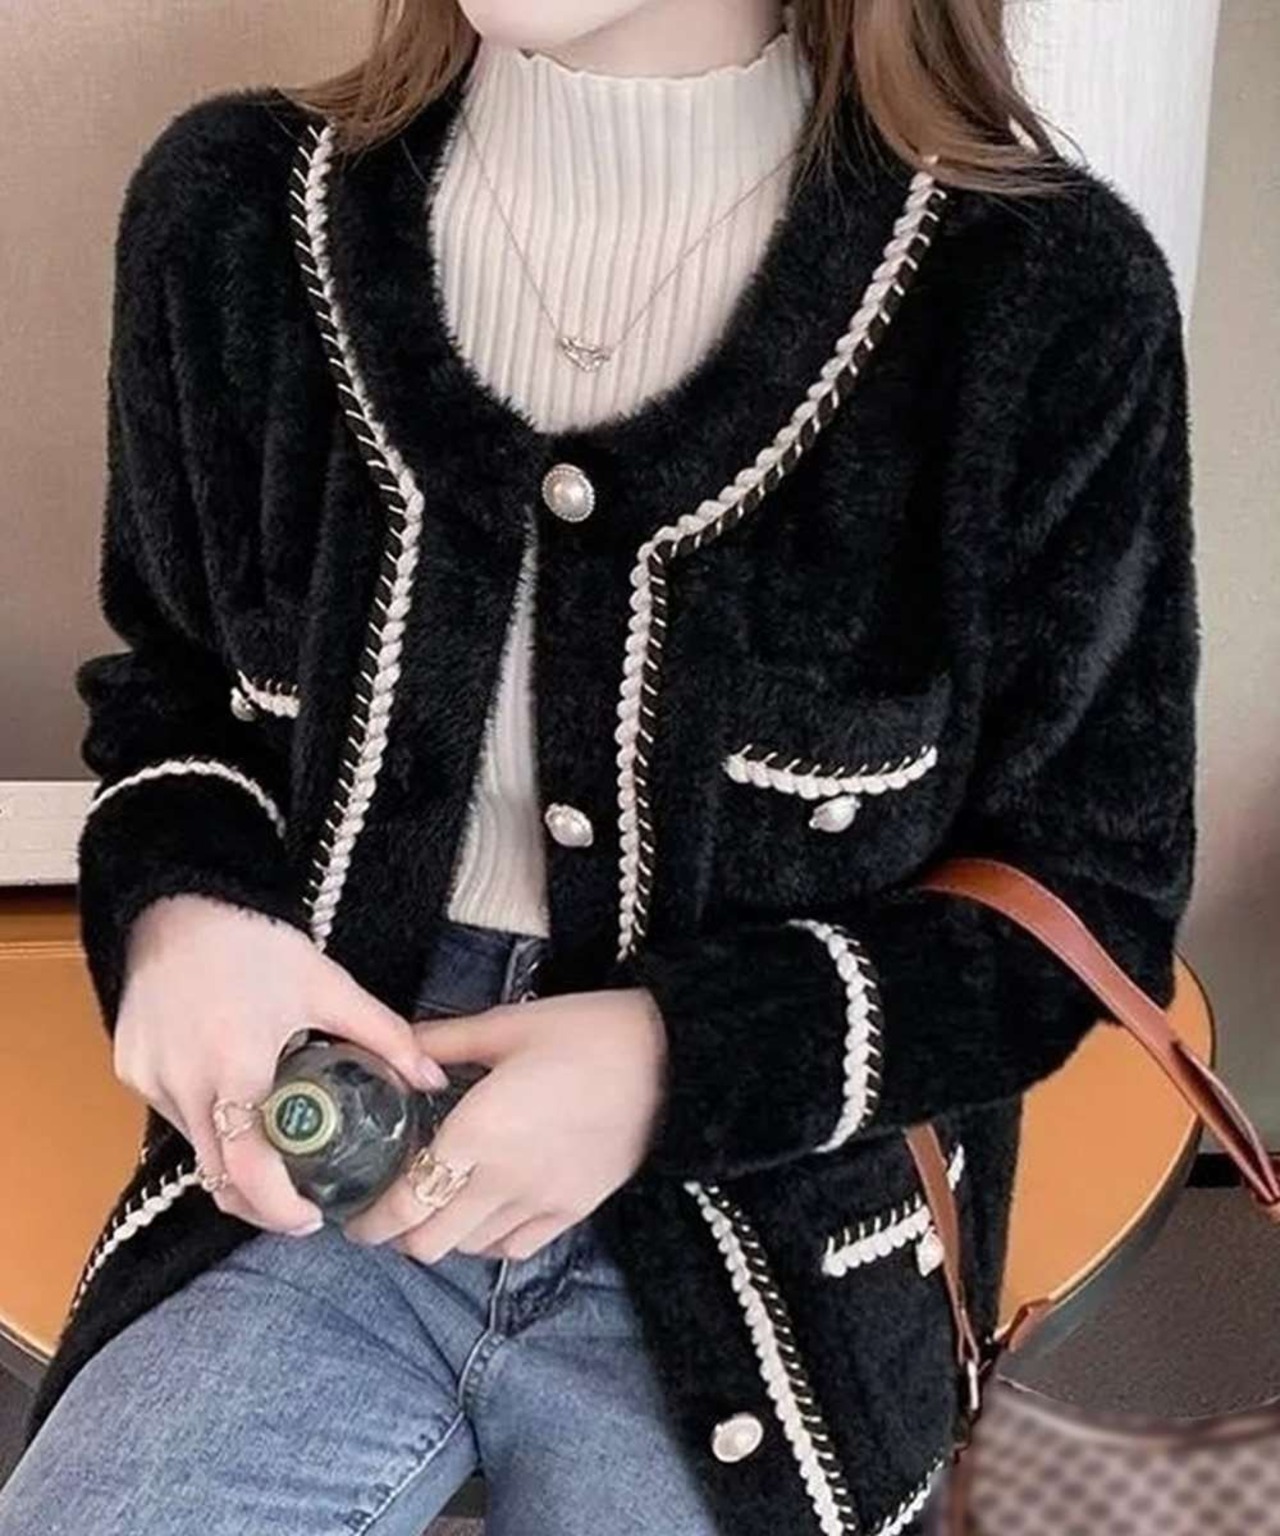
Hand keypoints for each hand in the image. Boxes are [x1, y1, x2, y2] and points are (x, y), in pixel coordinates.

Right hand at [114, 893, 447, 1235]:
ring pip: (195, 1148)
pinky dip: (208, 1123)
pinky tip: (237, 1101)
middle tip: (300, 1205)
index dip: (277, 1206)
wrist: (177, 907)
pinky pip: (174, 1116)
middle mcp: (185, 1080)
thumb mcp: (328, 986)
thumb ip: (384, 1035)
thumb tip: (432, 1079)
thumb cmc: (256, 944)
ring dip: (234, 1161)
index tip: (310, 1218)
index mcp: (237, 1062)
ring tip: (275, 1149)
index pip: (247, 1166)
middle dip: (259, 1201)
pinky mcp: (130, 1071)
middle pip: (217, 1175)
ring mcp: (150, 1079)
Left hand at [341, 988, 667, 1261]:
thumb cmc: (587, 1032)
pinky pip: (516, 1248)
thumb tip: (398, 1047)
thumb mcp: (507, 1024)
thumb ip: (443, 1042)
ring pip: (470, 1250)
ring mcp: (543, 1202)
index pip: (406, 1202)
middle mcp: (505, 1181)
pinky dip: (488, 1241)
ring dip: (443, 1235)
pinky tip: (485, 1212)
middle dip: (398, 1236)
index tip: (352, 1216)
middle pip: (430, 1243)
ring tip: (436, 1206)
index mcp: (479, 1132)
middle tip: (386, 1212)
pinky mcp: (575, 1210)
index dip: (371, 1221)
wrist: (672, 1060)